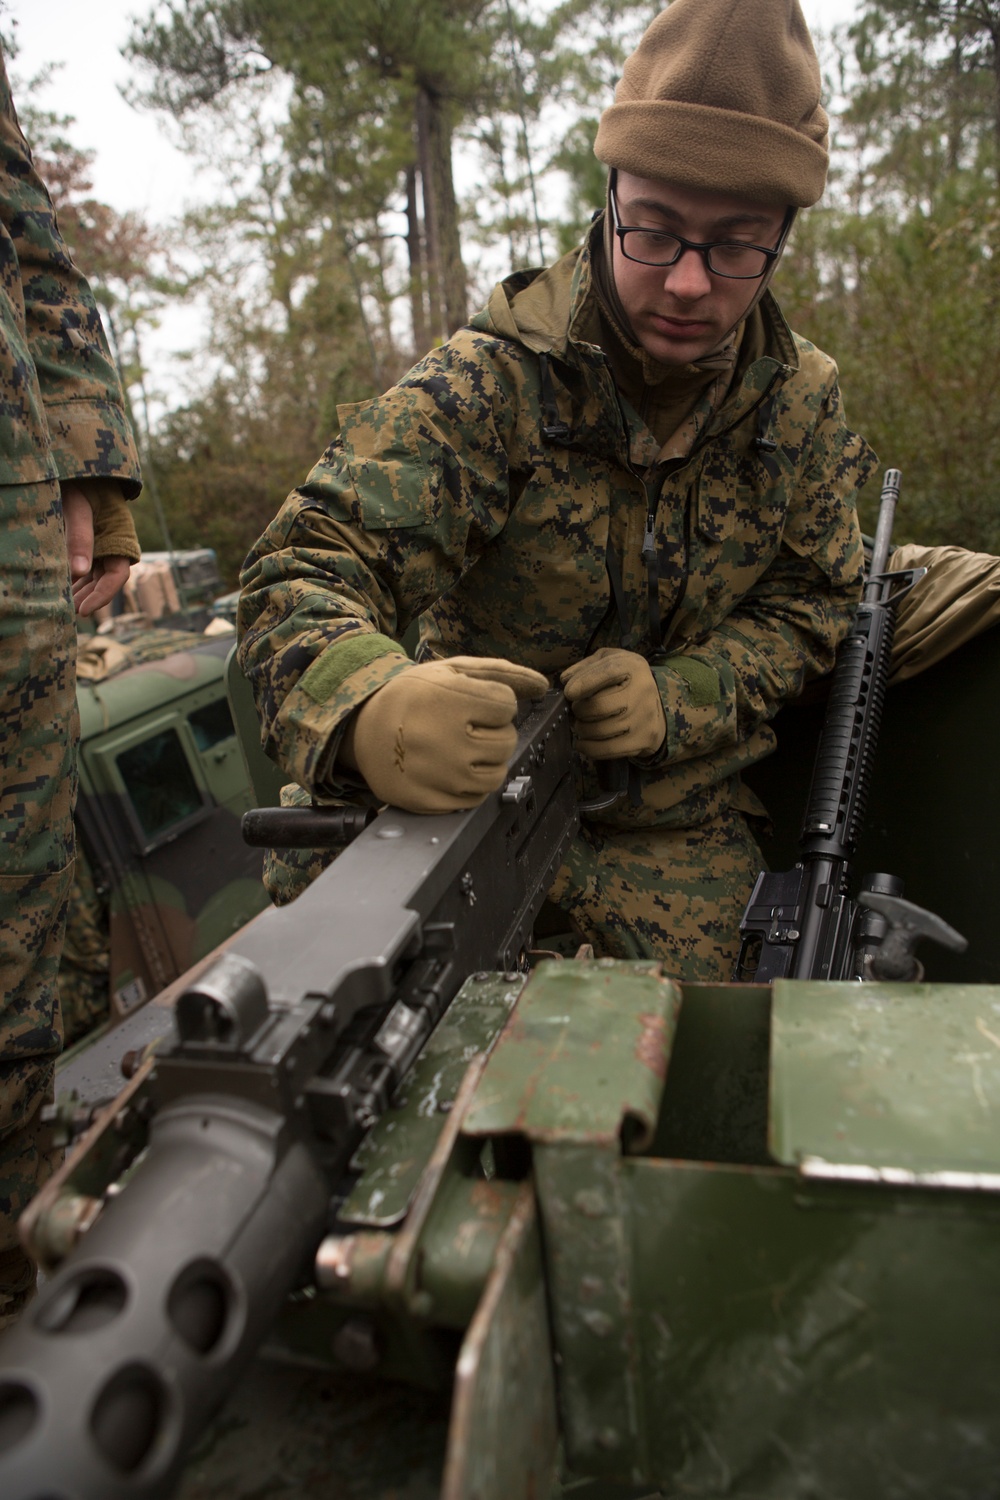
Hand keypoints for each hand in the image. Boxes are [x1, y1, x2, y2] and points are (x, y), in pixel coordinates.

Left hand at [62, 483, 131, 615]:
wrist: (84, 469)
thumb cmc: (82, 484)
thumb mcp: (77, 507)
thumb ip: (79, 537)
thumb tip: (78, 571)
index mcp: (121, 538)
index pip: (116, 576)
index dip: (102, 596)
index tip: (83, 610)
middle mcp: (116, 544)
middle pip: (106, 580)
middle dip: (89, 598)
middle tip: (69, 612)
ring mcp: (105, 544)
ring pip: (96, 575)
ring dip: (82, 590)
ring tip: (64, 604)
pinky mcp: (93, 542)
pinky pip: (88, 566)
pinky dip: (77, 578)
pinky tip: (63, 588)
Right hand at [341, 655, 548, 812]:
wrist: (361, 728)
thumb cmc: (411, 696)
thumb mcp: (450, 671)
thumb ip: (500, 673)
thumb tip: (543, 685)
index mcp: (447, 699)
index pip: (507, 705)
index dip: (495, 702)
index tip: (472, 703)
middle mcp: (442, 739)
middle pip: (507, 742)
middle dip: (494, 732)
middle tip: (467, 727)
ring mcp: (436, 775)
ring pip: (496, 775)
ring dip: (487, 761)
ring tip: (463, 748)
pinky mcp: (428, 801)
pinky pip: (474, 800)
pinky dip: (469, 785)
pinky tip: (450, 768)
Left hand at [560, 647, 665, 758]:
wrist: (657, 706)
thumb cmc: (626, 681)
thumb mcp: (610, 661)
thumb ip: (586, 666)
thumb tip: (565, 680)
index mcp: (634, 667)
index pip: (607, 671)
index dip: (583, 682)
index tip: (569, 693)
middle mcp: (642, 692)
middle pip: (598, 706)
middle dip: (578, 710)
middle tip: (577, 710)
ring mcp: (643, 719)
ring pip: (599, 730)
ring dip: (581, 728)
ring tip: (581, 724)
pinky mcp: (642, 740)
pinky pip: (607, 749)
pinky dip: (588, 748)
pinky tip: (582, 742)